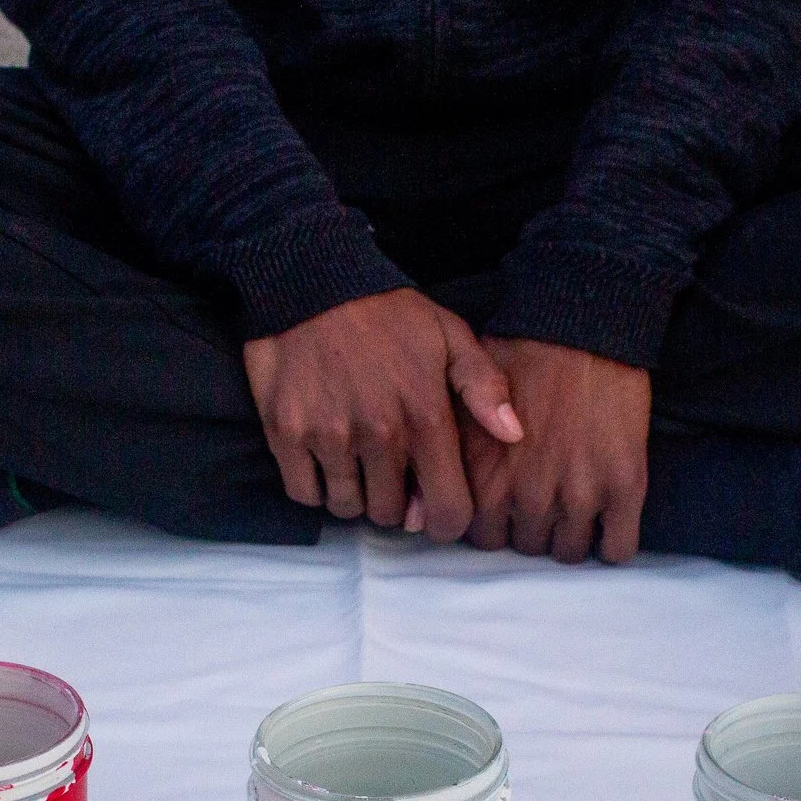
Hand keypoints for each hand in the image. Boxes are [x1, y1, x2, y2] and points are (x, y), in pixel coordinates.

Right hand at [242, 289, 524, 542]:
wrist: (311, 279)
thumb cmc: (386, 313)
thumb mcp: (449, 335)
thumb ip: (484, 386)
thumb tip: (514, 434)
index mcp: (426, 416)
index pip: (446, 511)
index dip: (444, 520)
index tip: (433, 508)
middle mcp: (378, 434)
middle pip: (391, 515)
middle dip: (395, 502)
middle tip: (390, 472)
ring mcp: (328, 437)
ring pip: (347, 507)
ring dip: (355, 494)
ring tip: (357, 461)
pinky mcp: (286, 434)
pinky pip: (305, 494)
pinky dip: (316, 487)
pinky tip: (324, 458)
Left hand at [463, 339, 650, 563]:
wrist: (581, 328)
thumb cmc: (520, 354)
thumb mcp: (463, 408)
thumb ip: (455, 451)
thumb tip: (440, 482)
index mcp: (484, 479)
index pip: (483, 537)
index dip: (496, 522)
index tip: (507, 507)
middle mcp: (527, 497)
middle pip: (526, 546)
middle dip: (532, 527)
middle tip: (544, 501)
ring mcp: (577, 496)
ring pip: (567, 552)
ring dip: (570, 535)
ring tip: (576, 509)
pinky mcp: (623, 488)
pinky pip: (618, 548)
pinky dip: (613, 545)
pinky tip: (609, 525)